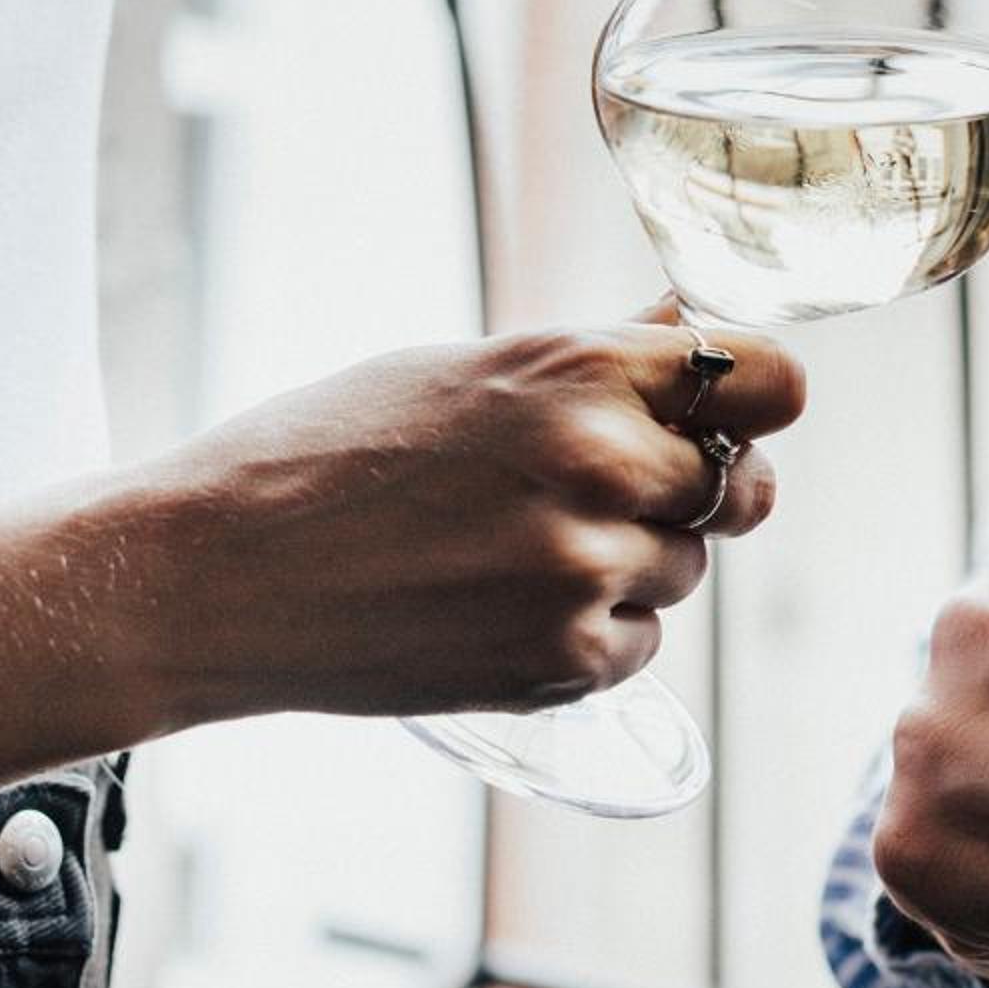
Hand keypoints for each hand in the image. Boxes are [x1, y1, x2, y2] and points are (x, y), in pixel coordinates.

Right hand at [98, 317, 806, 732]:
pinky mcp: (564, 661)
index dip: (759, 402)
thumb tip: (695, 326)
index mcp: (578, 370)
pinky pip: (639, 644)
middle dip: (687, 491)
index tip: (736, 417)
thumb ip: (598, 356)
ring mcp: (585, 570)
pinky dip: (590, 633)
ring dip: (629, 565)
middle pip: (735, 486)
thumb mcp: (467, 369)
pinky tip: (497, 607)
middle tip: (601, 494)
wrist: (219, 575)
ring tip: (510, 550)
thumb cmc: (328, 452)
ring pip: (683, 570)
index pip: (768, 383)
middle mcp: (599, 463)